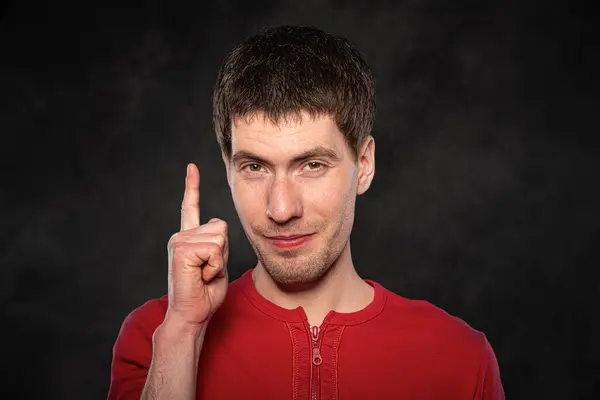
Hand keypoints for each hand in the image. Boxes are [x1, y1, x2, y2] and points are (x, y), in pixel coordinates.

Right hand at [165, 163, 228, 326]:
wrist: (192, 315)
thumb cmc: (206, 295)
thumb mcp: (217, 265)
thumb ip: (218, 246)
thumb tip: (217, 227)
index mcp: (188, 238)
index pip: (190, 208)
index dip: (192, 187)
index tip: (191, 168)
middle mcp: (181, 236)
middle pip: (221, 226)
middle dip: (223, 252)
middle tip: (208, 271)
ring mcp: (179, 241)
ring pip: (219, 237)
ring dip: (219, 261)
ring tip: (204, 274)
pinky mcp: (181, 250)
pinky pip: (213, 249)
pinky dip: (214, 266)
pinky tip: (201, 276)